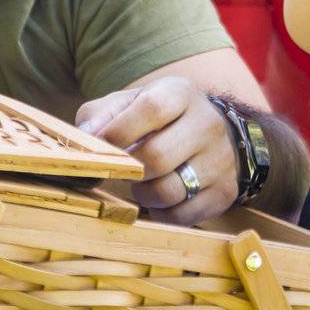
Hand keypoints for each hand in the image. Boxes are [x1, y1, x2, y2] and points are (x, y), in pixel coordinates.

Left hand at [76, 76, 238, 224]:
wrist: (212, 133)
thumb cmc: (160, 119)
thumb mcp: (132, 103)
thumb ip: (102, 115)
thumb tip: (83, 137)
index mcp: (181, 93)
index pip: (151, 109)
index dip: (119, 132)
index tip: (102, 147)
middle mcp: (208, 124)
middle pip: (157, 156)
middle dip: (130, 170)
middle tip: (124, 170)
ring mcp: (221, 160)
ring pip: (169, 190)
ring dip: (143, 195)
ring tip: (142, 185)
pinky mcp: (225, 191)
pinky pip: (183, 215)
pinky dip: (162, 214)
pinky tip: (160, 201)